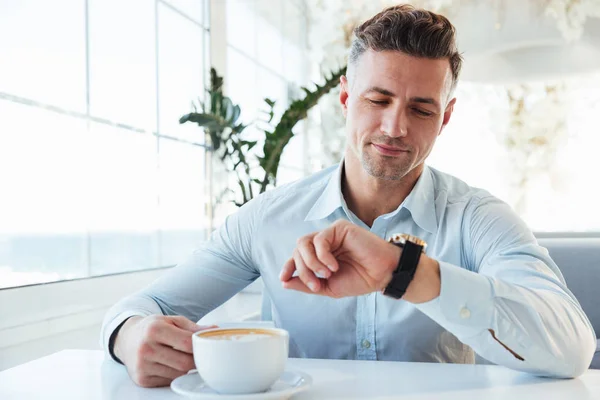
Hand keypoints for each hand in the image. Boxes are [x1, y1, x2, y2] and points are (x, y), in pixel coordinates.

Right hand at [113, 315, 215, 386]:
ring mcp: (142, 366)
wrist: (127, 339)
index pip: (186, 343)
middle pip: (184, 363)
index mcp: (154, 330)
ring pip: (178, 374)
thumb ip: (193, 327)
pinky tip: (171, 364)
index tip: (206, 347)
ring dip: (186, 368)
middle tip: (200, 356)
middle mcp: (146, 348)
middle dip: (196, 361)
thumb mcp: (172, 321)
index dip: (200, 347)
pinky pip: (168, 381)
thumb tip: (214, 329)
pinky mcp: (142, 379)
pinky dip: (175, 374)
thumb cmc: (153, 328)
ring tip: (184, 358)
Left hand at [279, 220, 399, 297]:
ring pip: (304, 243)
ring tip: (325, 275)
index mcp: (319, 256)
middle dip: (303, 270)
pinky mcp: (339, 228)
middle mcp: (323, 243)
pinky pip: (319, 240)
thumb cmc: (359, 280)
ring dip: (310, 263)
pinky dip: (322, 256)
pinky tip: (333, 266)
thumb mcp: (328, 287)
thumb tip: (284, 282)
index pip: (297, 257)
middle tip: (316, 285)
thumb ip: (306, 284)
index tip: (283, 278)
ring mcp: (331, 234)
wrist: (381, 275)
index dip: (288, 266)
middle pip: (298, 250)